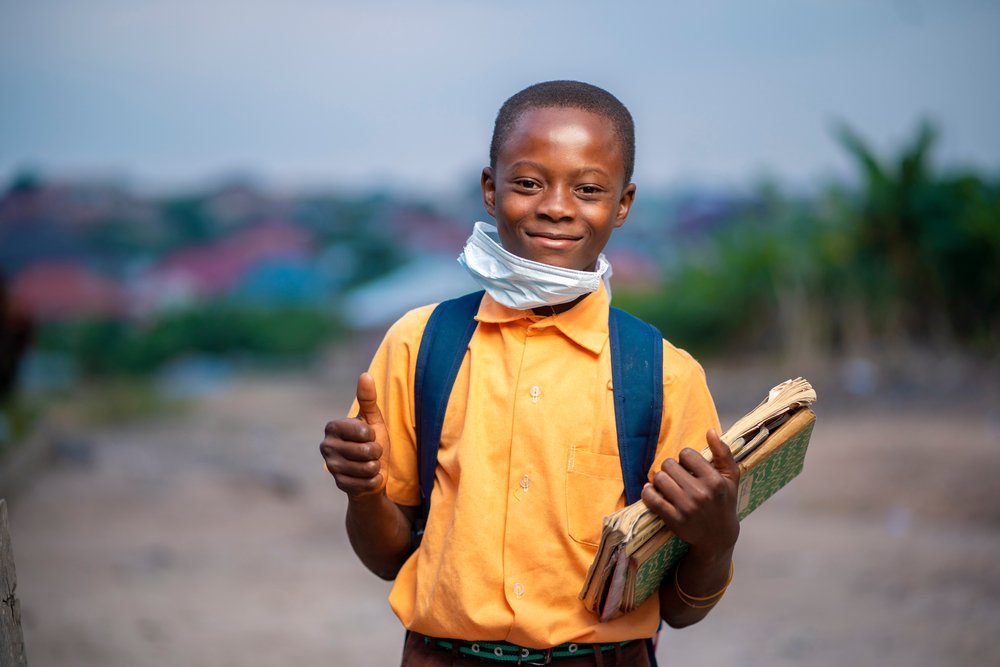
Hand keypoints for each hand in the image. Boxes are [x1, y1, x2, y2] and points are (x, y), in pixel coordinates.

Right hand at [320, 372, 390, 498]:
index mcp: (332, 427)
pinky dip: (374, 481)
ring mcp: (332, 467)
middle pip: (368, 451)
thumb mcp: (372, 419)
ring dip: (376, 466)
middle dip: (377, 452)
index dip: (373, 434)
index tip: (368, 435)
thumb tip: (365, 375)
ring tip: (369, 463)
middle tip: (370, 452)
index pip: (363, 431)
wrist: (371, 471)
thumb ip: (368, 398)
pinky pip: (369, 483)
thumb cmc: (371, 441)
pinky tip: (366, 477)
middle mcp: (326, 446)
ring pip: (369, 468)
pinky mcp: (340, 485)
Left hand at [641, 429, 740, 557]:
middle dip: (671, 468)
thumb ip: (723, 452)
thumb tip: (711, 431)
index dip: (685, 458)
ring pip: (659, 479)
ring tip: (667, 483)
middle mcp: (700, 494)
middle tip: (676, 475)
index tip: (689, 466)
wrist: (718, 536)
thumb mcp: (731, 477)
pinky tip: (653, 491)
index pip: (686, 454)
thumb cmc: (724, 502)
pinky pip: (651, 498)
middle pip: (669, 465)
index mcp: (715, 481)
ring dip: (660, 479)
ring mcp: (686, 507)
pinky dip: (648, 492)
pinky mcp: (673, 519)